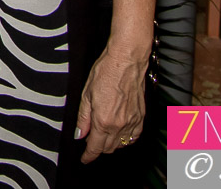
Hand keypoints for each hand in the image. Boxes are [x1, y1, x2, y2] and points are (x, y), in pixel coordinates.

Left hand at [76, 41, 148, 161]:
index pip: (95, 147)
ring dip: (111, 144)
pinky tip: (119, 133)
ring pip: (121, 145)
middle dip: (98, 148)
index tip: (84, 159)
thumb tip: (79, 135)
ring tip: (103, 135)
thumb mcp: (86, 94)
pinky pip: (134, 137)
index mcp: (103, 121)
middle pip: (108, 148)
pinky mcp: (141, 117)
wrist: (127, 60)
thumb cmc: (106, 72)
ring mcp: (132, 122)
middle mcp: (119, 125)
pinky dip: (126, 140)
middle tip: (90, 140)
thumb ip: (82, 118)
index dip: (88, 156)